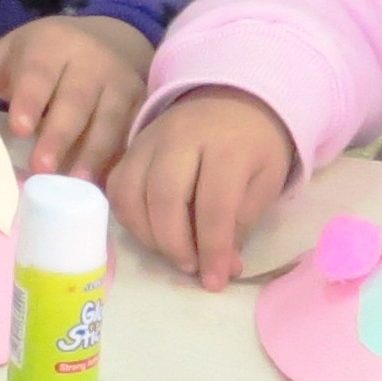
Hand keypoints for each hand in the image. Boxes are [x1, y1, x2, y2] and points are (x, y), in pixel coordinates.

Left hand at [0, 14, 153, 180]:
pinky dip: (121, 158)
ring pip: (108, 119)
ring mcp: (119, 83)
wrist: (113, 36)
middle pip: (76, 99)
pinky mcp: (140, 103)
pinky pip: (131, 132)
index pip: (40, 72)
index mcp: (51, 46)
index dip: (31, 99)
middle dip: (61, 133)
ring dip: (94, 152)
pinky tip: (110, 183)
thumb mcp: (9, 55)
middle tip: (43, 168)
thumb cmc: (47, 54)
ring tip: (78, 183)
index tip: (19, 127)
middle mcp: (89, 62)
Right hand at [109, 86, 295, 290]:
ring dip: (149, 235)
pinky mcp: (132, 145)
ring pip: (132, 193)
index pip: (214, 204)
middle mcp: (181, 137)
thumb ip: (241, 224)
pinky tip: (152, 232)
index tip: (214, 282)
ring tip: (173, 252)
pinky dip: (129, 218)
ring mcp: (150, 138)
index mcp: (226, 145)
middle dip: (175, 244)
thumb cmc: (254, 146)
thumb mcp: (264, 182)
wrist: (234, 99)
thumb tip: (221, 269)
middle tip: (192, 267)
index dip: (212, 249)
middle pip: (164, 197)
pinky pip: (117, 187)